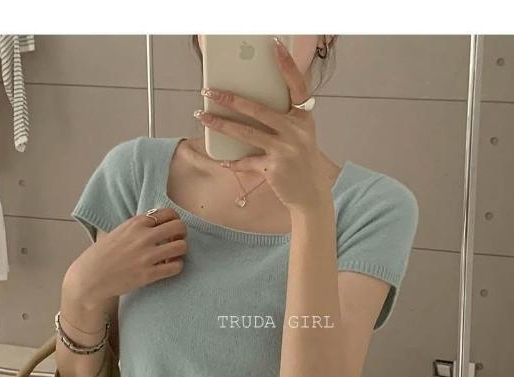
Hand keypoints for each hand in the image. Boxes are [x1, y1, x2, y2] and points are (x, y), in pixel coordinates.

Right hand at [67, 208, 186, 306]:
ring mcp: (147, 256)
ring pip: (181, 247)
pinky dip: (177, 266)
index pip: (169, 213)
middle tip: (176, 242)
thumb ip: (139, 226)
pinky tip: (169, 267)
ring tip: (172, 256)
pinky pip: (176, 267)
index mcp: (136, 223)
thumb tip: (159, 222)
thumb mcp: (119, 232)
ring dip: (181, 252)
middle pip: (179, 227)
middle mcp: (143, 236)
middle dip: (182, 234)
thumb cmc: (103, 255)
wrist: (90, 277)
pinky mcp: (149, 274)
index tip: (172, 229)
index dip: (175, 221)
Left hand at [195, 36, 333, 213]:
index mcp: (304, 118)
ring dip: (220, 124)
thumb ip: (283, 119)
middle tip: (209, 91)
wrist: (311, 194)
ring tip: (202, 117)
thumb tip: (247, 105)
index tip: (275, 45)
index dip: (287, 65)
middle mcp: (296, 131)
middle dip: (229, 99)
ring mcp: (285, 150)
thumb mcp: (300, 135)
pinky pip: (246, 161)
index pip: (297, 86)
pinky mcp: (274, 168)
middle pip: (257, 109)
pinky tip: (221, 159)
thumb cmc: (301, 161)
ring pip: (245, 133)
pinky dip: (232, 161)